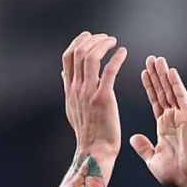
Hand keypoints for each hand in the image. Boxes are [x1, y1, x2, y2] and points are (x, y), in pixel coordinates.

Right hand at [62, 32, 127, 159]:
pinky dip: (116, 58)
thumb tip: (64, 74)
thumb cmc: (88, 132)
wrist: (95, 151)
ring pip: (91, 57)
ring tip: (113, 42)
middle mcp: (77, 88)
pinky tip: (123, 53)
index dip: (78, 42)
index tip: (89, 36)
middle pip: (79, 52)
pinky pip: (109, 71)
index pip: (68, 57)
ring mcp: (89, 93)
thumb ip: (68, 88)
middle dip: (92, 40)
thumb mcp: (72, 108)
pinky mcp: (104, 98)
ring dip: (103, 44)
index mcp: (70, 90)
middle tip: (105, 38)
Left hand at [130, 56, 186, 186]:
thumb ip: (143, 147)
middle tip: (149, 59)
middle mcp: (173, 119)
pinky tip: (170, 71)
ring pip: (171, 90)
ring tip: (157, 59)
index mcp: (164, 127)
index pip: (155, 101)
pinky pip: (181, 97)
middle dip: (155, 76)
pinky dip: (176, 83)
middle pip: (163, 92)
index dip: (149, 87)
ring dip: (163, 75)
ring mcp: (182, 116)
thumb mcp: (152, 159)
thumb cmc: (174, 174)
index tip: (143, 73)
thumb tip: (133, 138)